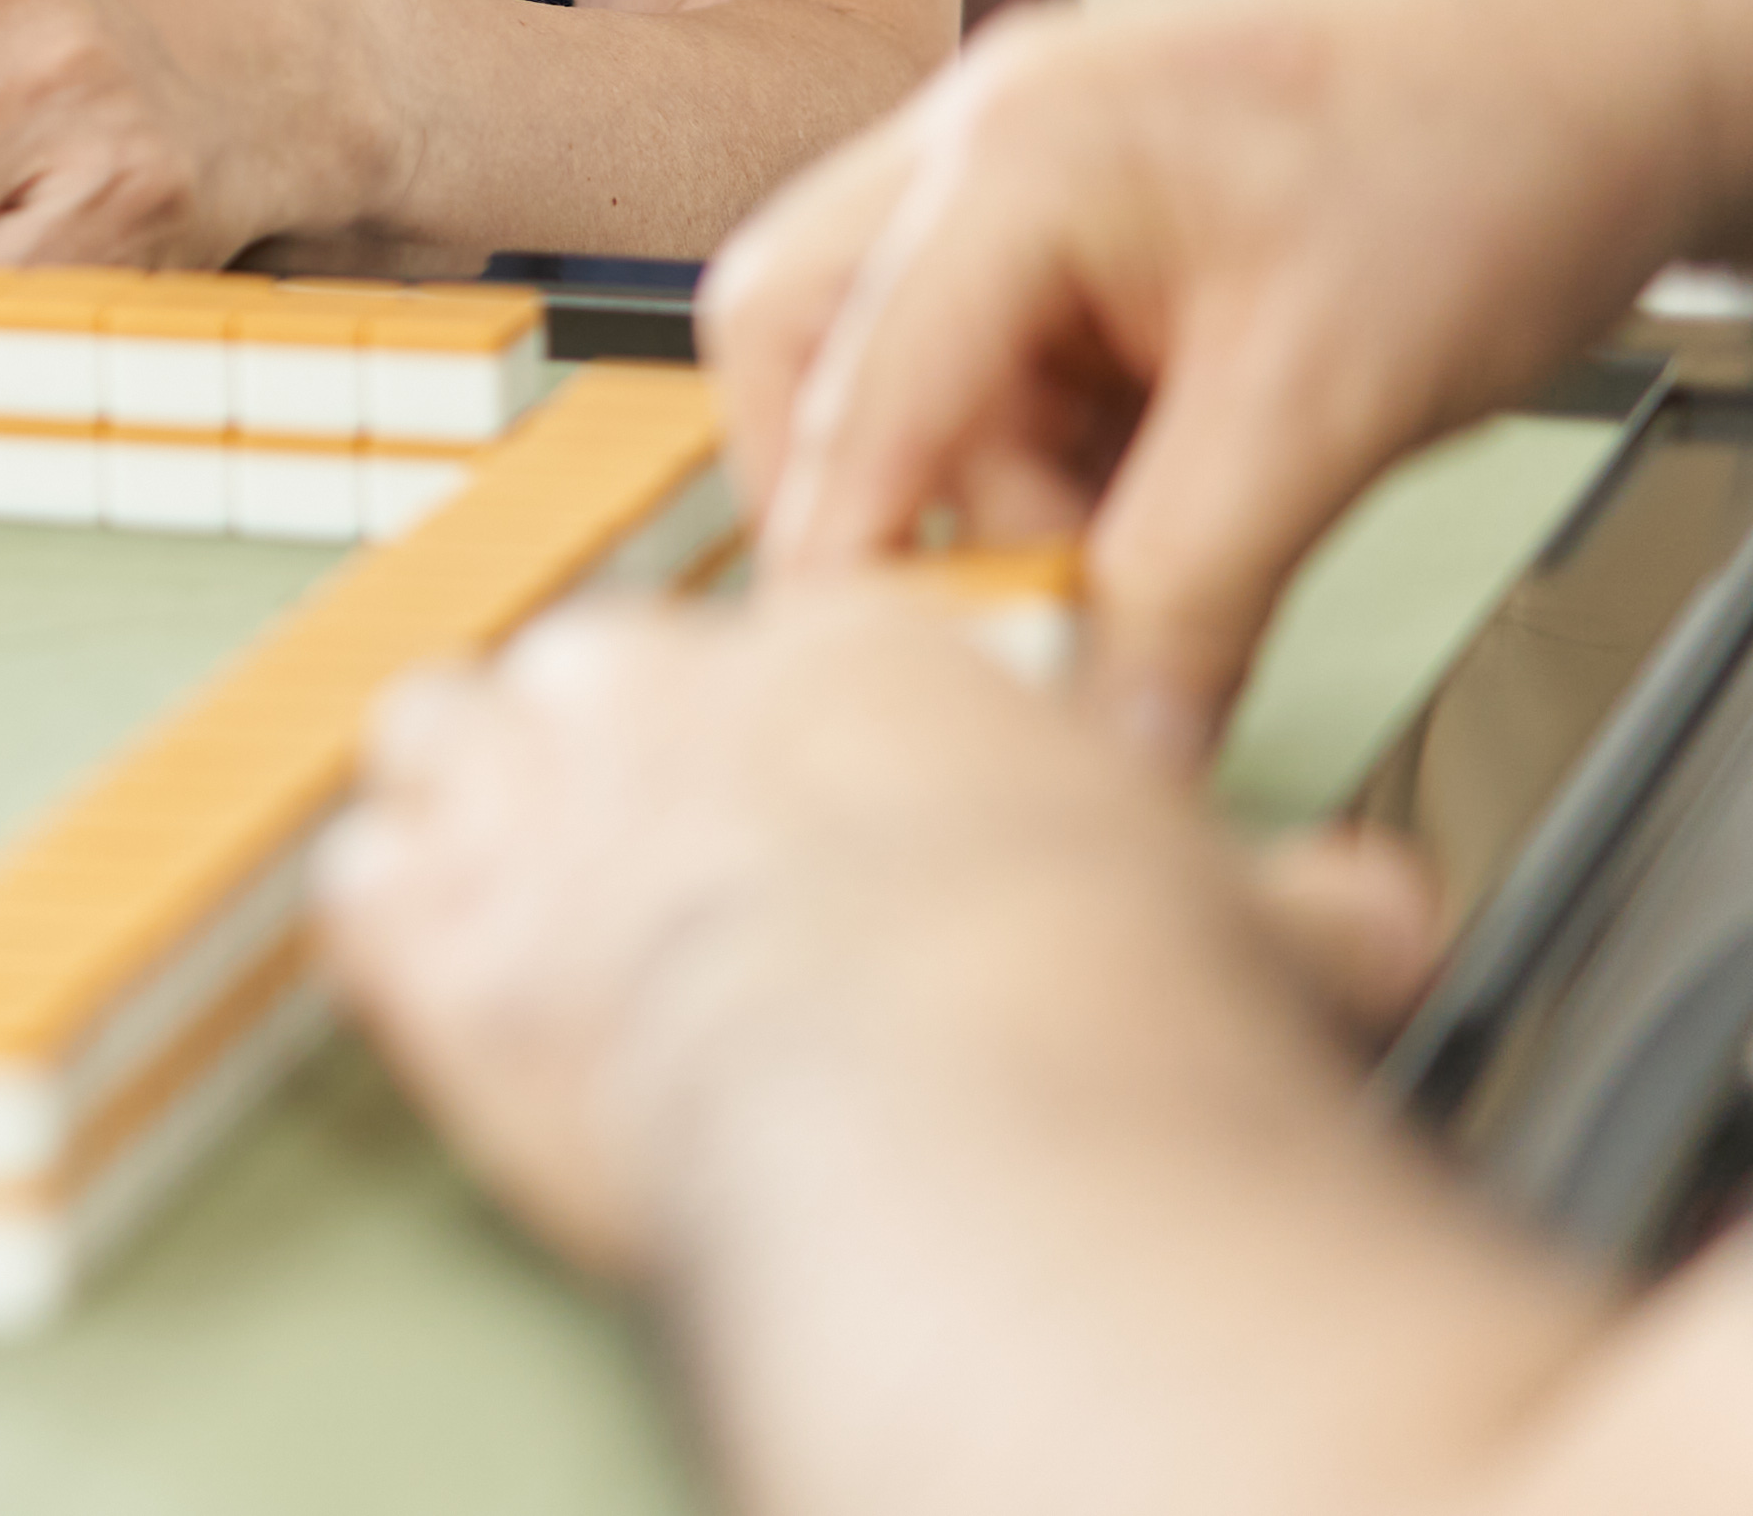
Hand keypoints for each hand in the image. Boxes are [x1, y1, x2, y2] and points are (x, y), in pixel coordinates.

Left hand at [318, 588, 1342, 1278]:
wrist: (948, 1107)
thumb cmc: (1088, 1002)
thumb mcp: (1242, 916)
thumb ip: (1296, 895)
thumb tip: (1385, 911)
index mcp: (850, 650)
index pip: (778, 645)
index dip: (783, 738)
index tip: (805, 809)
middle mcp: (666, 686)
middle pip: (590, 668)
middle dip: (614, 754)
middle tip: (663, 853)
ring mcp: (530, 795)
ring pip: (441, 734)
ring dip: (475, 806)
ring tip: (530, 881)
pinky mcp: (434, 927)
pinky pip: (368, 884)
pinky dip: (402, 931)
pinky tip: (449, 975)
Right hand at [705, 0, 1736, 758]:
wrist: (1619, 63)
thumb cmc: (1495, 159)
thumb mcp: (1333, 406)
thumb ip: (1198, 586)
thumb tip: (1117, 739)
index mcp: (1021, 149)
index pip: (861, 378)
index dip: (849, 543)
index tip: (861, 678)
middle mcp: (984, 133)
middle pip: (797, 333)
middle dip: (858, 485)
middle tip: (961, 603)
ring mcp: (1023, 159)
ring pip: (896, 352)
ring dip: (980, 475)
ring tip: (1125, 548)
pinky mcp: (1080, 210)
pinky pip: (996, 351)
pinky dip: (1050, 448)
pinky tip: (1157, 490)